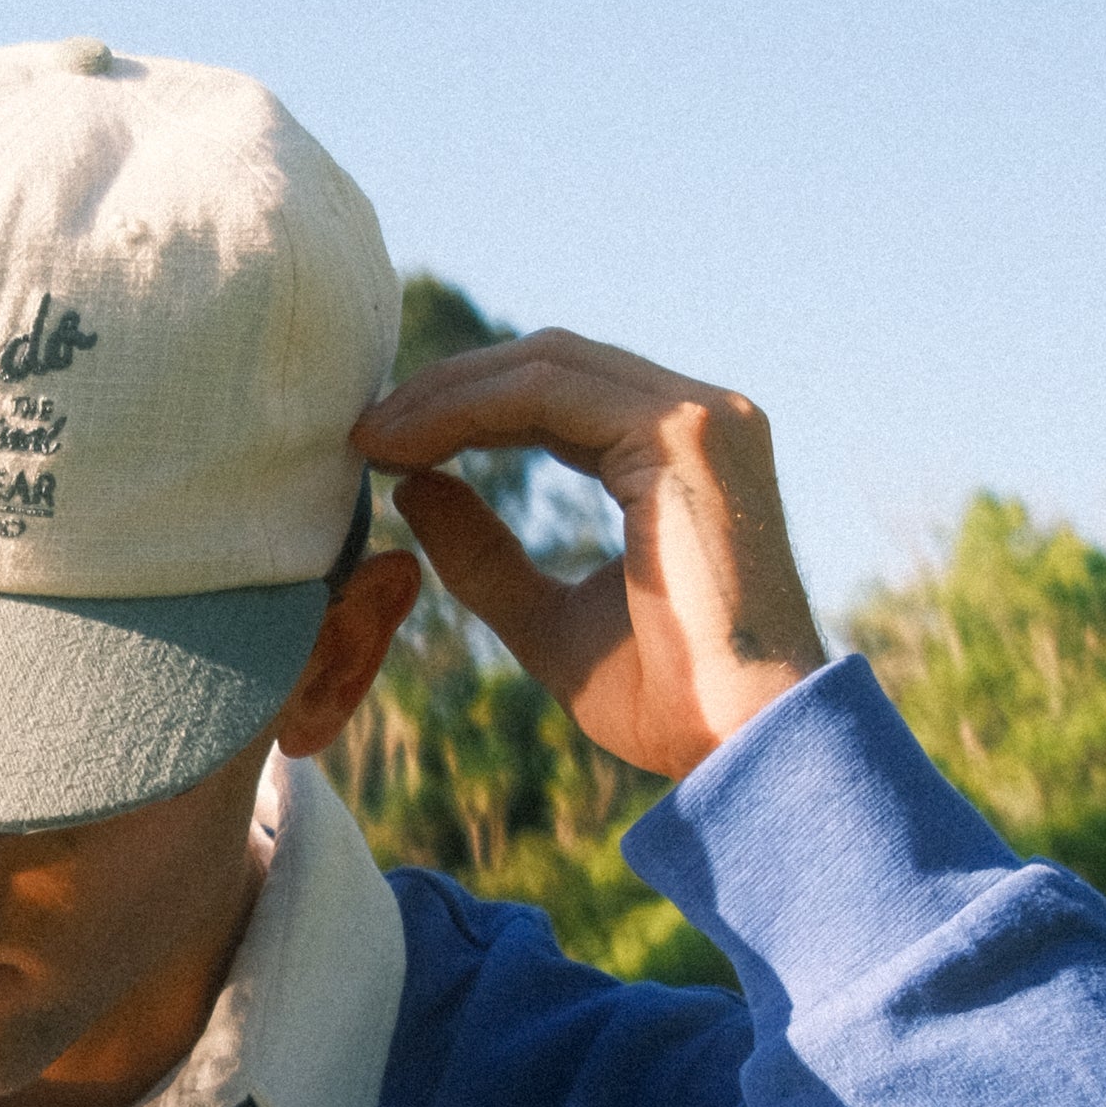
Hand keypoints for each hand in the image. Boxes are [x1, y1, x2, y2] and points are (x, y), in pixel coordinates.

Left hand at [354, 328, 825, 779]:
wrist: (742, 743)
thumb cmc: (669, 702)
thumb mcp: (549, 622)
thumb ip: (486, 557)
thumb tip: (412, 488)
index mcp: (680, 457)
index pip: (558, 396)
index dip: (465, 408)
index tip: (382, 446)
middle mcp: (703, 419)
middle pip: (550, 363)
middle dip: (447, 388)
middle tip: (363, 433)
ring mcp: (702, 418)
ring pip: (546, 366)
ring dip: (446, 394)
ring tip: (372, 438)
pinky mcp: (685, 435)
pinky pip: (550, 394)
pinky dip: (469, 409)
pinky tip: (407, 446)